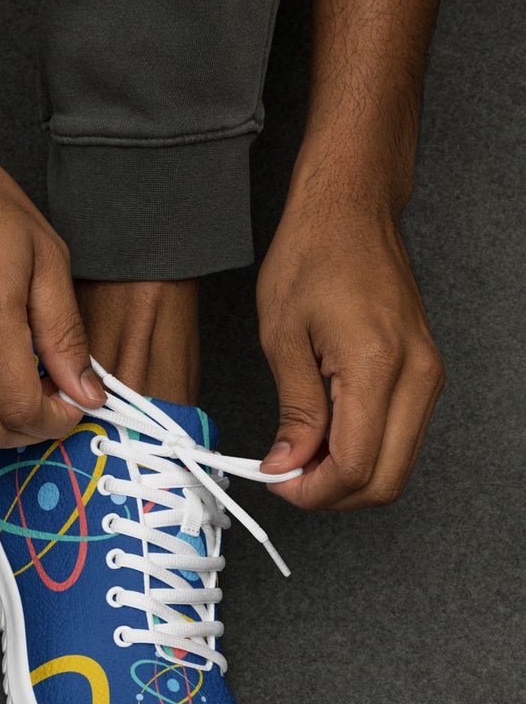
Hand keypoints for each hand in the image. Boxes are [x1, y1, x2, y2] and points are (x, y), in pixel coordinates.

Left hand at [257, 187, 444, 509]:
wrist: (351, 210)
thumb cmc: (312, 256)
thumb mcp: (282, 338)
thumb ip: (295, 411)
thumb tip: (289, 464)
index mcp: (378, 367)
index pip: (356, 467)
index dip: (312, 490)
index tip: (274, 481)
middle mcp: (417, 376)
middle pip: (387, 480)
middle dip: (332, 493)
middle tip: (285, 476)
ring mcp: (428, 374)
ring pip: (398, 464)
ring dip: (348, 475)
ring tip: (298, 454)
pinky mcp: (424, 371)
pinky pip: (401, 435)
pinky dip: (363, 450)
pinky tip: (324, 435)